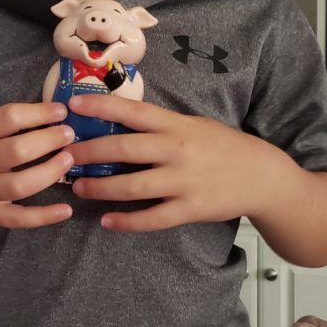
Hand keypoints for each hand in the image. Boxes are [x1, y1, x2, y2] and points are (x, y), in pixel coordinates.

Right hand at [0, 101, 75, 229]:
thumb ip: (1, 125)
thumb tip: (47, 114)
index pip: (9, 117)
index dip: (40, 112)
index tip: (61, 111)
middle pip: (18, 150)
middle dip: (50, 140)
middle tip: (69, 134)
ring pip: (21, 184)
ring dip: (50, 172)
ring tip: (69, 159)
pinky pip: (18, 219)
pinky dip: (44, 216)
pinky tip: (66, 209)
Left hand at [67, 94, 270, 231]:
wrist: (262, 176)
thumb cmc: (222, 147)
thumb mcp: (193, 125)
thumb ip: (159, 125)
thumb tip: (117, 121)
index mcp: (176, 125)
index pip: (132, 111)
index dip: (100, 107)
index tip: (72, 105)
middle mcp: (177, 150)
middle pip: (123, 150)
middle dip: (88, 153)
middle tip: (65, 155)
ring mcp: (183, 181)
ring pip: (132, 186)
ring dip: (100, 188)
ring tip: (79, 187)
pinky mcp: (190, 209)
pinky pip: (152, 218)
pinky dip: (126, 221)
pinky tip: (107, 221)